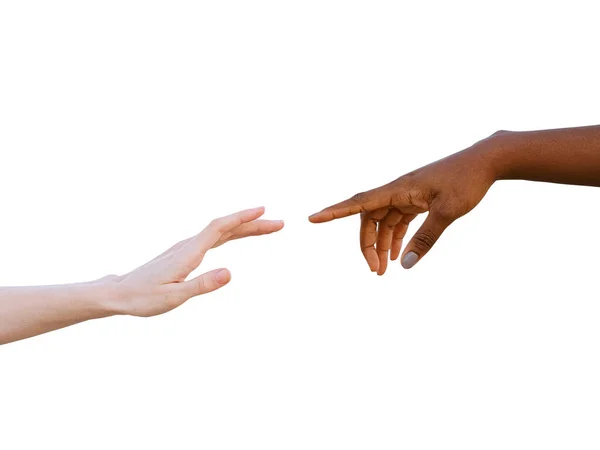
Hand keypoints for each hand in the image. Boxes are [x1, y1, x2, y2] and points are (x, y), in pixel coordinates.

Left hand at [113, 207, 282, 316]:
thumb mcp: (174, 297)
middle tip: (280, 224)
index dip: (242, 217)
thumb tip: (231, 272)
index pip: (220, 228)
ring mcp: (187, 247)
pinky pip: (215, 237)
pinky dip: (232, 233)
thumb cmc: (144, 298)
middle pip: (226, 227)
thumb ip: (202, 285)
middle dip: (254, 223)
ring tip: (268, 227)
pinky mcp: (186, 252)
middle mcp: (189, 245)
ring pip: (222, 232)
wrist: (119, 293)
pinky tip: (238, 234)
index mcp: (189, 252)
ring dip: (246, 227)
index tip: (264, 211)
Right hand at [309, 134, 501, 272]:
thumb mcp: (447, 212)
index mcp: (398, 189)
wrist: (486, 160)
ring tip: (385, 269)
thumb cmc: (466, 181)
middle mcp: (397, 191)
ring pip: (383, 221)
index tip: (313, 219)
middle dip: (368, 245)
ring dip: (382, 244)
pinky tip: (398, 254)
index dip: (334, 212)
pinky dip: (397, 237)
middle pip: (369, 218)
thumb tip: (404, 264)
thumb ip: (425, 239)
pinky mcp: (418, 199)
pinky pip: (399, 220)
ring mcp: (407, 195)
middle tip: (375, 271)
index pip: (359, 203)